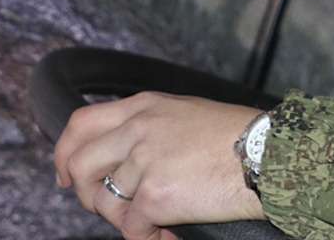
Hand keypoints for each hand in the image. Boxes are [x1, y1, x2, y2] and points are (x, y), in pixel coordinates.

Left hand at [54, 91, 266, 239]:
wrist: (269, 155)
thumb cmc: (240, 136)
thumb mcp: (186, 114)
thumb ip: (149, 127)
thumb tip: (122, 157)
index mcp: (144, 107)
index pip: (81, 123)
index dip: (65, 152)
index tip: (65, 174)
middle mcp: (138, 129)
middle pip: (79, 164)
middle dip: (84, 193)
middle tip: (106, 207)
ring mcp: (144, 162)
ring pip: (104, 202)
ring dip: (124, 219)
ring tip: (154, 222)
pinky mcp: (155, 196)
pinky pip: (132, 229)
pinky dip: (148, 239)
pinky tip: (168, 235)